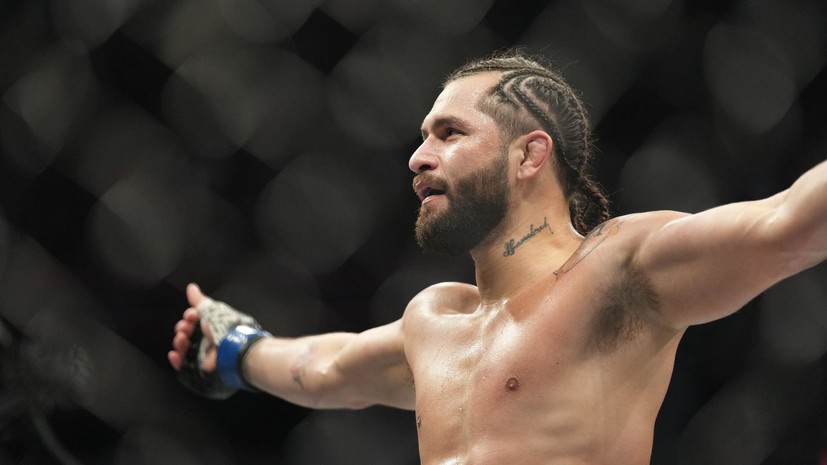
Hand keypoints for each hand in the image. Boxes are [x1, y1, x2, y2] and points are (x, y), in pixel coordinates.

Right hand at [168, 283, 264, 398]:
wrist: (233, 348)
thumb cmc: (225, 327)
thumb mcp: (212, 310)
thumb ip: (199, 300)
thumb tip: (191, 287)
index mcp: (213, 324)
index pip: (195, 320)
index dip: (189, 316)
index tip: (190, 315)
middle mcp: (208, 338)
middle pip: (187, 332)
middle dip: (182, 328)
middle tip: (185, 328)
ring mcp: (204, 353)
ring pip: (184, 348)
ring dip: (179, 341)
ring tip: (182, 338)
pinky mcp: (201, 367)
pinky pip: (184, 366)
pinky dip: (176, 360)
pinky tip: (174, 354)